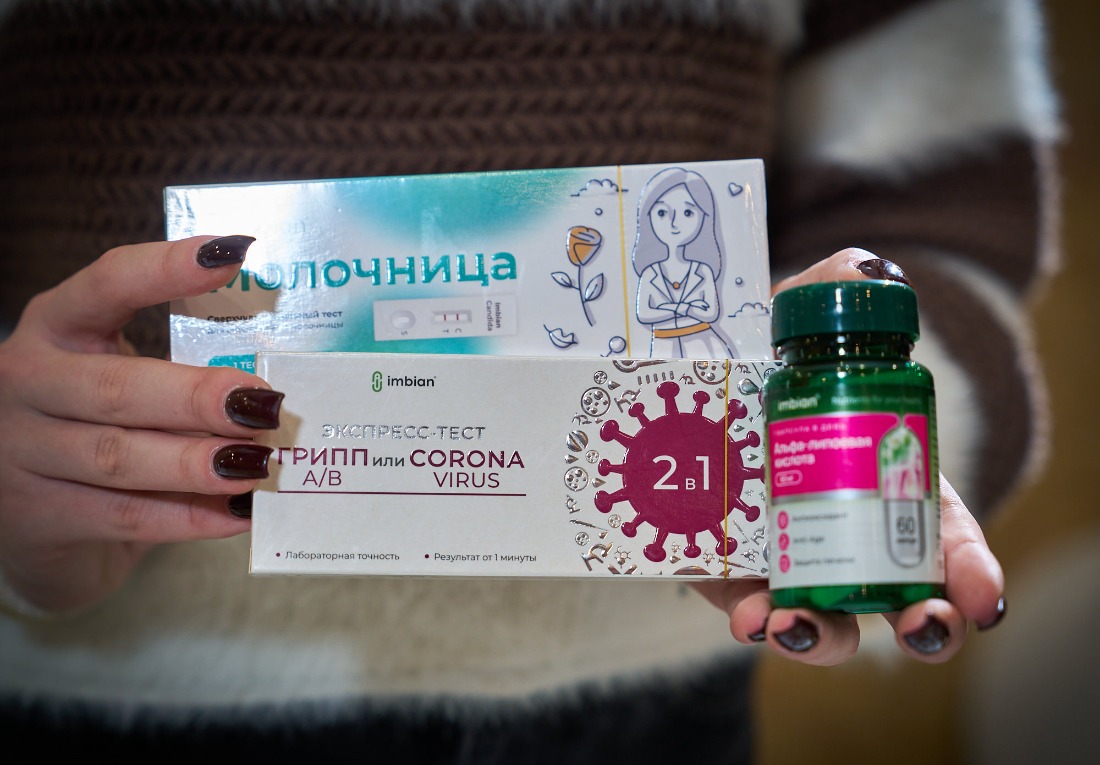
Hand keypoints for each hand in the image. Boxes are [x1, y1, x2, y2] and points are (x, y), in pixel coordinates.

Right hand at [0, 236, 282, 615]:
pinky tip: (236, 513)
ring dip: (195, 462)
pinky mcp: (37, 518)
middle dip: (197, 397)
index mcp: (55, 328)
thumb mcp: (120, 381)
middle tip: (264, 404)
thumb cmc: (94, 429)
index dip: (164, 270)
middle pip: (116, 388)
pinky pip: (123, 517)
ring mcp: (22, 453)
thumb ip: (178, 371)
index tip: (231, 254)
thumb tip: (275, 384)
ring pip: (118, 457)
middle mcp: (27, 381)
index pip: (104, 286)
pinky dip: (186, 517)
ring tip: (257, 465)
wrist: (28, 516)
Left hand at [695, 248, 1005, 664]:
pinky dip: (754, 623)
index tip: (984, 598)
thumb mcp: (792, 313)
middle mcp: (844, 527)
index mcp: (883, 476)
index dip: (972, 569)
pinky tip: (751, 620)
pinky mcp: (726, 569)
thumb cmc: (758, 350)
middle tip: (925, 625)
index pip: (943, 535)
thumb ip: (832, 283)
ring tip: (800, 628)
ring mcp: (786, 555)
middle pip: (900, 593)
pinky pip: (747, 610)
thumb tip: (864, 269)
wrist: (680, 376)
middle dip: (923, 621)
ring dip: (824, 637)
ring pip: (824, 619)